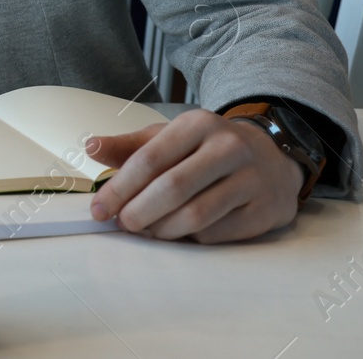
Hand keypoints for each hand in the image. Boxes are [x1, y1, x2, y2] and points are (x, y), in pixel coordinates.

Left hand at [85, 109, 305, 242]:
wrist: (273, 157)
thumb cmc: (208, 149)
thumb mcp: (170, 137)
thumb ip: (129, 146)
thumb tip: (90, 147)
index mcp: (197, 124)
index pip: (149, 159)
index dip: (120, 188)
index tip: (99, 209)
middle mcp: (228, 148)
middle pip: (172, 188)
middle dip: (139, 212)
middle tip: (123, 224)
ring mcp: (252, 179)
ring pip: (196, 214)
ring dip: (163, 229)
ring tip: (149, 230)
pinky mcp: (265, 209)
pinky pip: (217, 233)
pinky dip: (191, 238)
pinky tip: (180, 233)